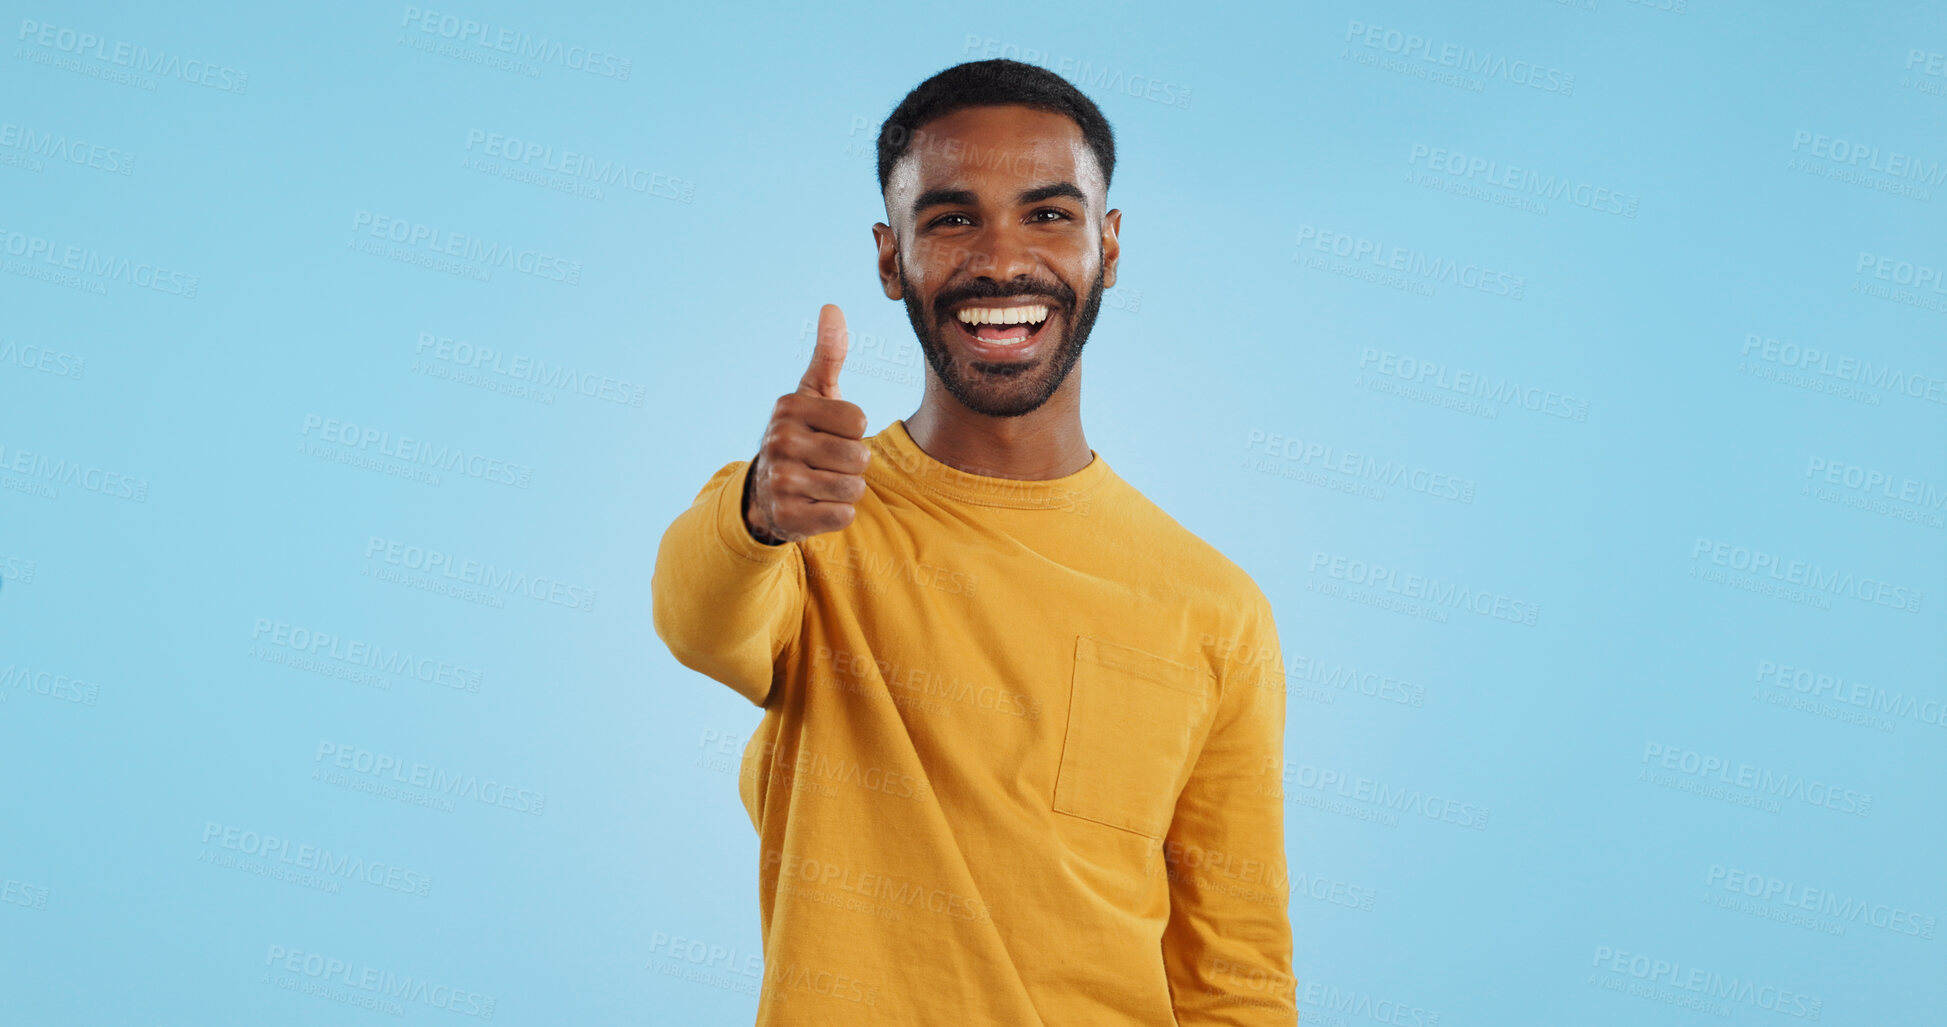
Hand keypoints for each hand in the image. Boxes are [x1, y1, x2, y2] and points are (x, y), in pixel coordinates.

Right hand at [743, 304, 870, 543]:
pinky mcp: (787, 517)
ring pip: (853, 488)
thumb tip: (832, 307)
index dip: (853, 432)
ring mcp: (780, 482)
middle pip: (859, 457)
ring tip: (820, 482)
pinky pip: (842, 515)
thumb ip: (828, 354)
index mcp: (788, 408)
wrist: (767, 492)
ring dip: (846, 489)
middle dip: (852, 464)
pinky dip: (836, 513)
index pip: (859, 422)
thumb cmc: (803, 435)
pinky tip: (814, 504)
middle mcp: (779, 442)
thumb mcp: (813, 394)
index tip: (828, 433)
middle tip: (825, 462)